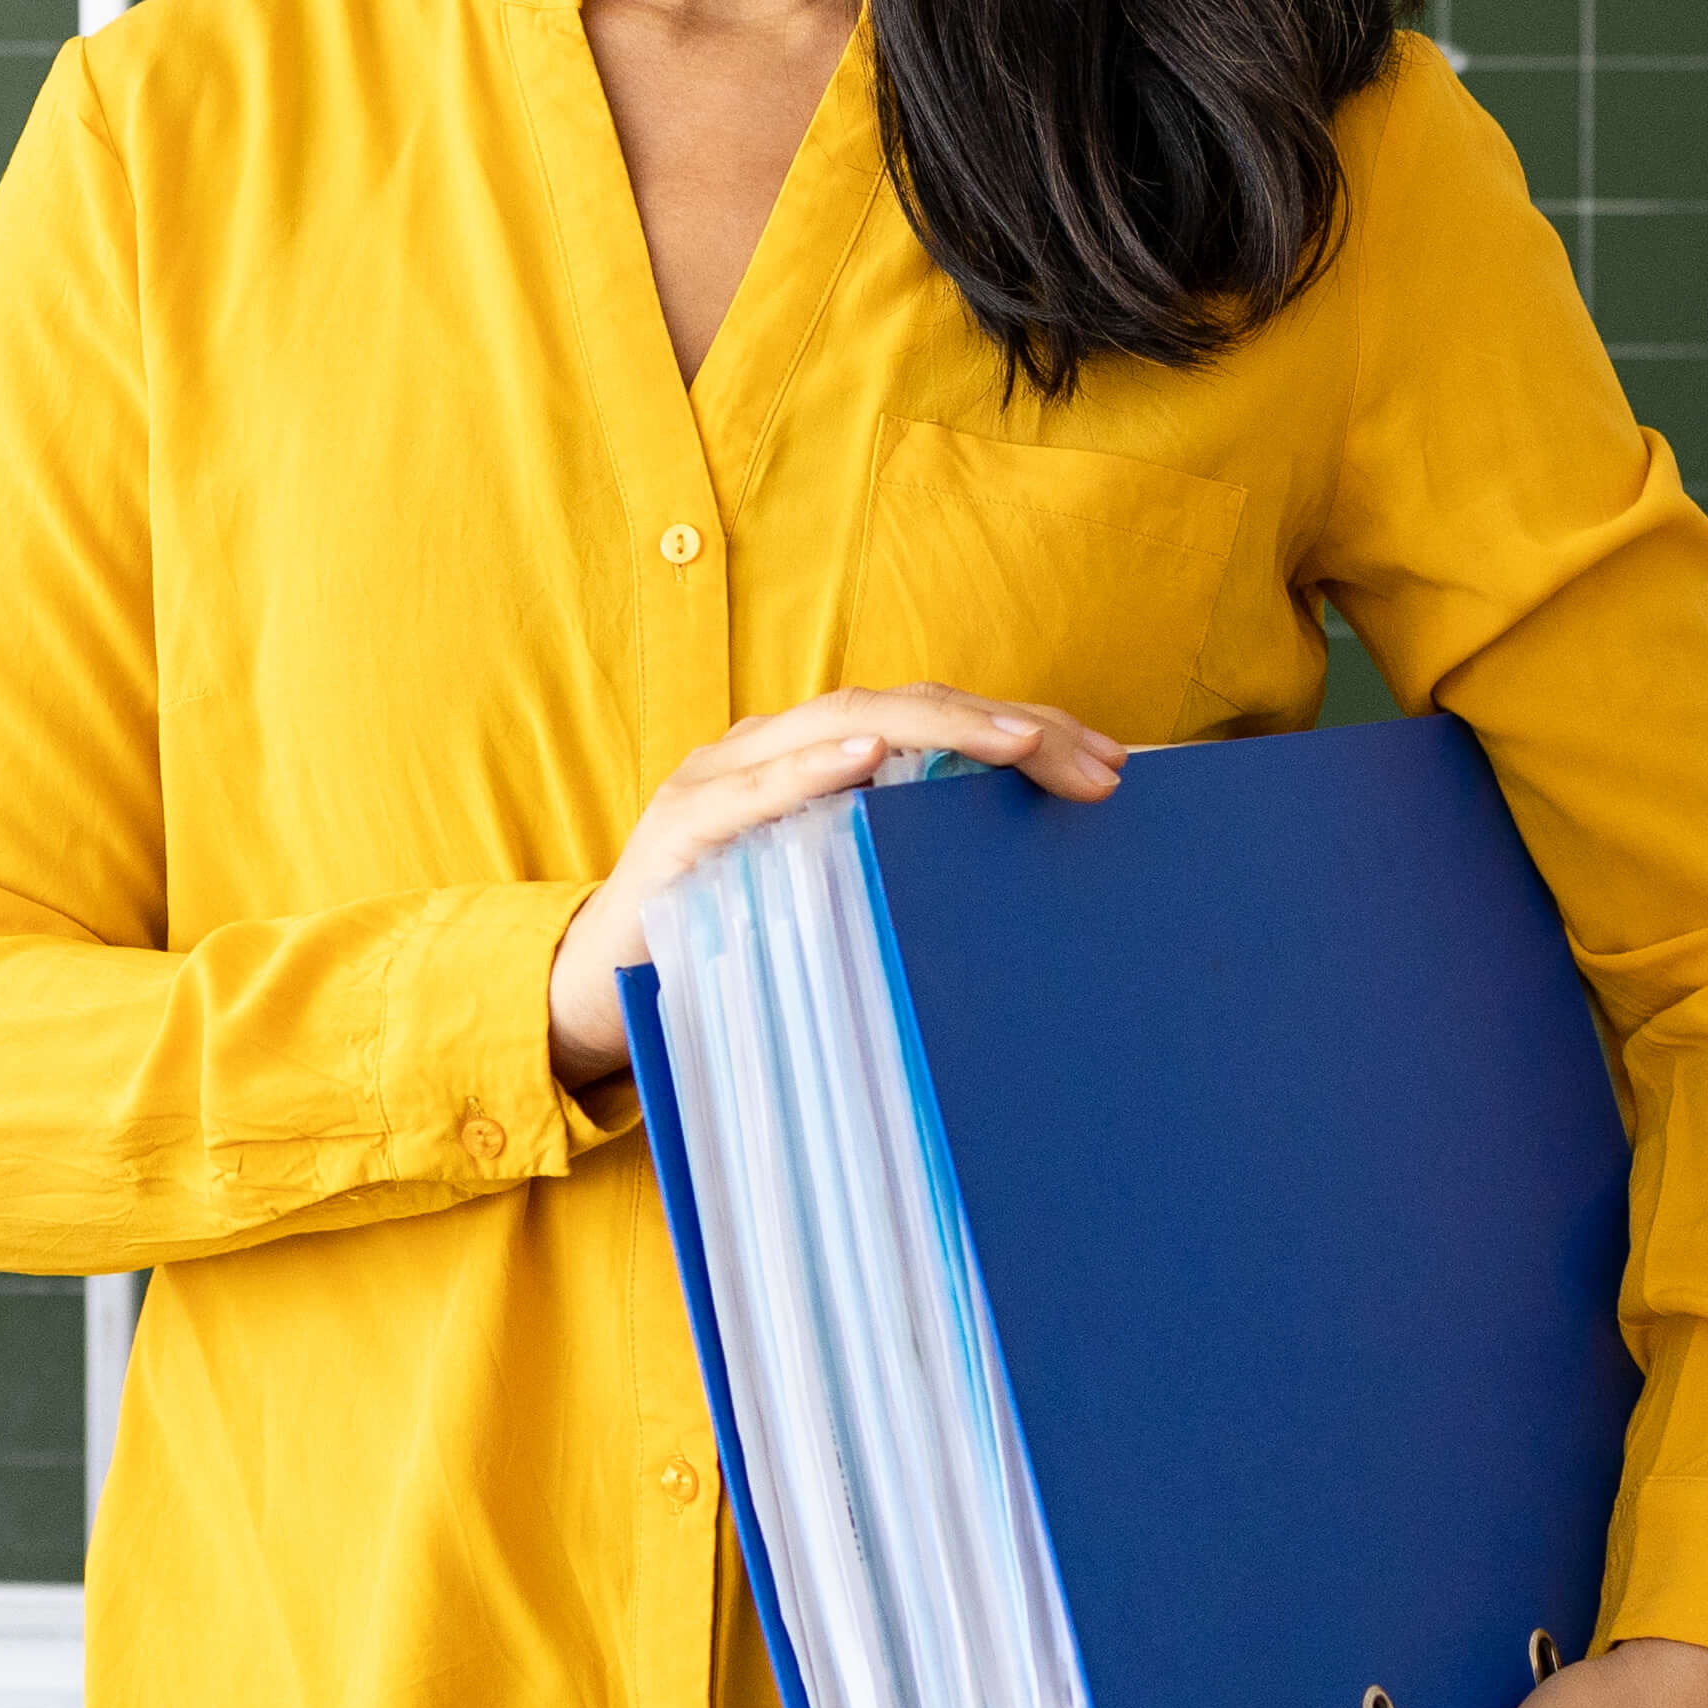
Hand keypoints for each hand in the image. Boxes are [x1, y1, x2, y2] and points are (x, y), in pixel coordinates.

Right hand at [546, 684, 1125, 1084]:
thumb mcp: (829, 905)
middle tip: (1100, 767)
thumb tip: (1029, 898)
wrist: (594, 998)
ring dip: (938, 728)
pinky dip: (811, 768)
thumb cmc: (727, 950)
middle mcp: (772, 748)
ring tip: (1017, 741)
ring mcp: (723, 779)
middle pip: (906, 709)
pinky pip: (754, 788)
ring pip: (842, 724)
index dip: (1022, 731)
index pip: (935, 723)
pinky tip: (871, 757)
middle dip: (1008, 729)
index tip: (1112, 764)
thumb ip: (900, 878)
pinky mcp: (682, 827)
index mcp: (817, 762)